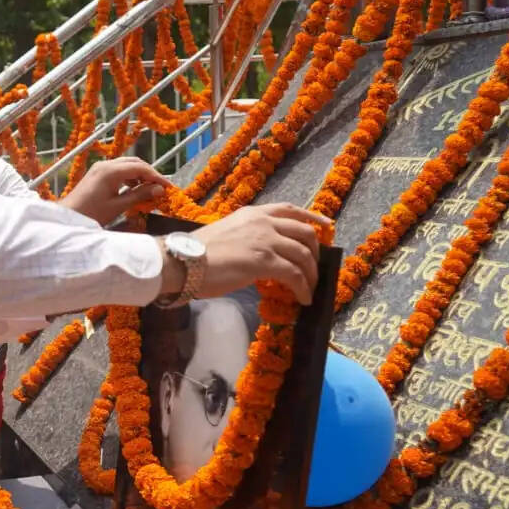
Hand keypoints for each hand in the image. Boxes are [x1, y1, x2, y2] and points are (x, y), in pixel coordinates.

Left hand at [59, 157, 169, 225]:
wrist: (69, 216)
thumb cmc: (91, 213)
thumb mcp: (118, 206)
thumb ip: (139, 195)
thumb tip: (159, 190)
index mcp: (111, 171)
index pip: (141, 168)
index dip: (157, 176)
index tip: (169, 186)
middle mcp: (106, 164)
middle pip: (134, 163)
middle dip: (149, 173)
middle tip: (161, 187)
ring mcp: (100, 167)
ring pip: (127, 165)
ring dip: (140, 174)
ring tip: (149, 189)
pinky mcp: (97, 173)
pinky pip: (118, 170)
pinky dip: (129, 176)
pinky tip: (134, 188)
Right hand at [185, 203, 329, 304]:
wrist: (183, 261)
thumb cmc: (195, 252)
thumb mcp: (226, 233)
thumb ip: (246, 237)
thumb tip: (258, 254)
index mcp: (252, 213)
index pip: (289, 210)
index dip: (312, 218)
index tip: (326, 226)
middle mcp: (263, 222)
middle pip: (305, 233)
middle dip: (315, 252)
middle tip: (314, 268)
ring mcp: (266, 240)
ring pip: (304, 255)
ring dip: (311, 275)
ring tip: (309, 289)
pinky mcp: (266, 261)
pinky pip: (295, 275)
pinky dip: (304, 288)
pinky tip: (303, 299)